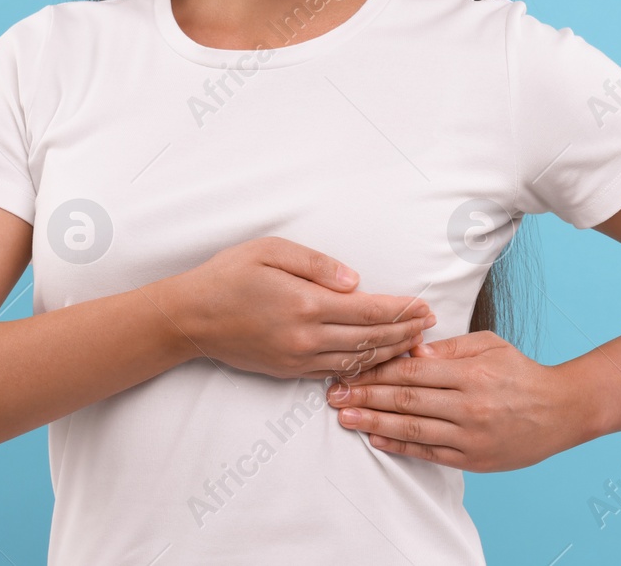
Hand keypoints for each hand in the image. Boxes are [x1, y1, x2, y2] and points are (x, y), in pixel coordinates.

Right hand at [168, 236, 437, 379]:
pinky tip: (377, 357)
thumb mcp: (271, 250)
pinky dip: (363, 365)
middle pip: (371, 339)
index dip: (402, 310)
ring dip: (390, 351)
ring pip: (358, 360)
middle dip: (405, 331)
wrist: (190, 317)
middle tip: (430, 323)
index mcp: (306, 304)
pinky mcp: (289, 371)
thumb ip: (317, 264)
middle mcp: (307, 338)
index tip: (425, 306)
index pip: (369, 310)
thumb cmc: (228, 275)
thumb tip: (356, 281)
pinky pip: (337, 371)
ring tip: (413, 341)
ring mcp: (298, 359)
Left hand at [325, 330, 599, 471]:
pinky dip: (400, 446)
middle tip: (334, 395)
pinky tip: (376, 438)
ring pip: (412, 428)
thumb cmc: (521, 372)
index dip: (377, 370)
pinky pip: (428, 452)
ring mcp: (470, 435)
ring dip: (374, 422)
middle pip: (405, 399)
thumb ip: (449, 347)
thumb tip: (410, 347)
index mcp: (469, 372)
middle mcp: (467, 405)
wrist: (562, 411)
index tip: (350, 369)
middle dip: (365, 396)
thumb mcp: (489, 345)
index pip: (412, 369)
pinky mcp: (473, 458)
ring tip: (345, 418)